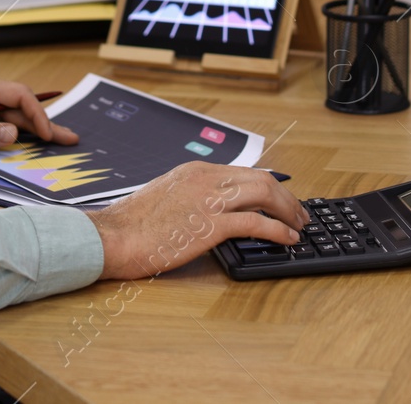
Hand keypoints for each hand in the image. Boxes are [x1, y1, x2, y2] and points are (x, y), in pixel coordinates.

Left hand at [0, 76, 78, 150]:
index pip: (18, 95)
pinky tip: (26, 139)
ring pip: (10, 114)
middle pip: (19, 106)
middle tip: (70, 138)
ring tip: (57, 140)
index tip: (47, 135)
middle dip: (45, 122)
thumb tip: (13, 134)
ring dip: (32, 128)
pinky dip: (14, 130)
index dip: (37, 115)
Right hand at [83, 162, 309, 278]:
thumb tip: (208, 212)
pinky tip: (288, 239)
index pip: (243, 172)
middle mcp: (205, 179)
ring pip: (264, 194)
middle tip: (299, 213)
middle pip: (261, 179)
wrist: (111, 237)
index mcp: (194, 171)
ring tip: (300, 225)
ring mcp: (208, 200)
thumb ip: (189, 198)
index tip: (280, 199)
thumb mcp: (164, 198)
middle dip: (286, 196)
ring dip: (288, 210)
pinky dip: (278, 230)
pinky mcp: (210, 224)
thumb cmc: (130, 225)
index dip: (268, 186)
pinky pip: (255, 223)